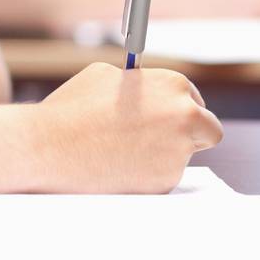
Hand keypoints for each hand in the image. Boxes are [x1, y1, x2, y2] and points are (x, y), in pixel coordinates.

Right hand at [33, 61, 222, 192]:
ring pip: (181, 157)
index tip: (167, 115)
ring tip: (121, 150)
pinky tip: (117, 166)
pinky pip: (161, 178)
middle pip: (208, 130)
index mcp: (173, 85)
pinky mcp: (164, 183)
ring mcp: (177, 153)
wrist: (51, 146)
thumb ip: (137, 83)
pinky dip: (146, 176)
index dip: (179, 108)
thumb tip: (144, 92)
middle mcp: (184, 117)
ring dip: (161, 156)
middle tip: (164, 137)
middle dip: (190, 134)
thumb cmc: (74, 108)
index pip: (194, 99)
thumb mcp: (106, 76)